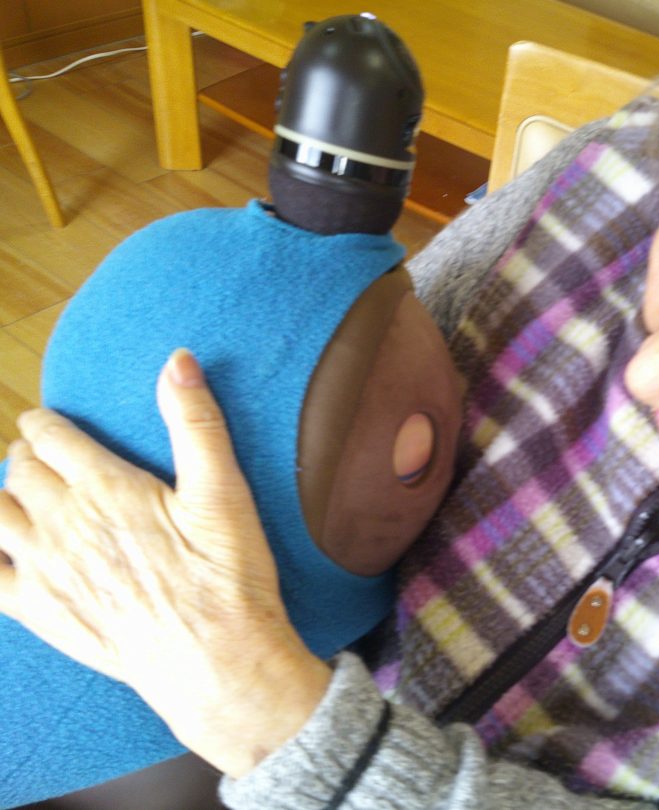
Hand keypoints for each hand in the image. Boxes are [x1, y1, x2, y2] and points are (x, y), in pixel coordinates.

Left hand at [0, 349, 330, 776]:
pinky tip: (2, 551)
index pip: (52, 437)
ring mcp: (43, 570)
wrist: (214, 660)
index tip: (48, 423)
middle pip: (19, 472)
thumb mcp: (225, 493)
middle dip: (26, 456)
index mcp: (107, 488)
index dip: (46, 424)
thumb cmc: (226, 577)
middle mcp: (64, 524)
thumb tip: (178, 360)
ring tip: (21, 495)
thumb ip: (196, 423)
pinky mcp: (38, 611)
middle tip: (41, 457)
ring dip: (3, 497)